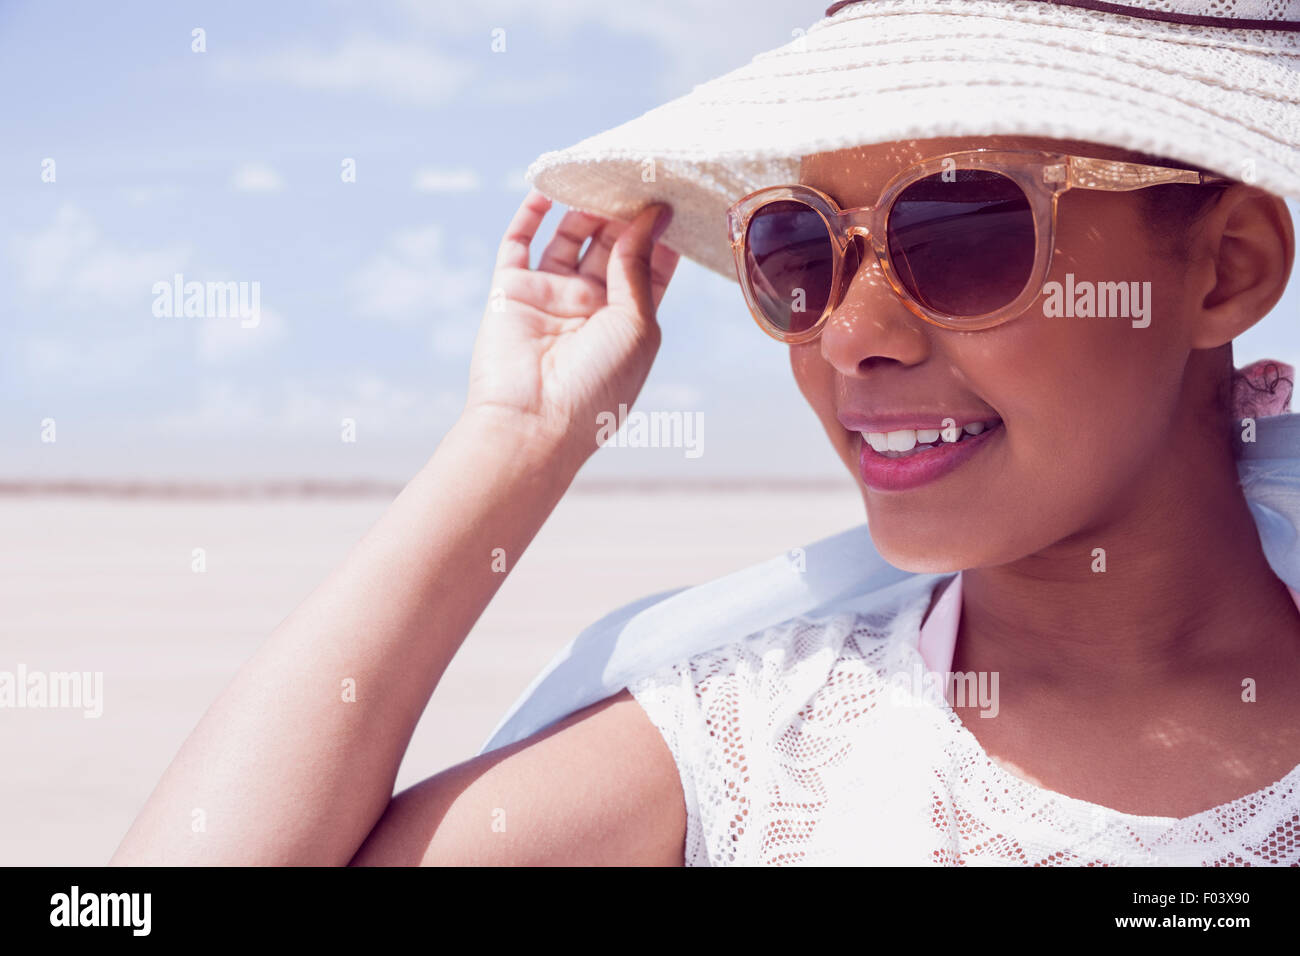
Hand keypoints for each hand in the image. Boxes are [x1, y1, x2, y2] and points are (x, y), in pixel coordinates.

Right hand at [463, 189, 679, 463]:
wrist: (533, 424)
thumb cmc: (597, 387)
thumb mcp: (636, 325)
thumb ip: (638, 266)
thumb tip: (652, 216)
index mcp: (629, 321)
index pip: (649, 265)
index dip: (659, 232)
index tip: (671, 192)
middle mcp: (591, 307)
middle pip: (610, 245)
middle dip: (623, 211)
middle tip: (636, 171)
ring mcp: (550, 297)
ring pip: (568, 238)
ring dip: (583, 207)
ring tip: (599, 172)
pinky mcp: (511, 292)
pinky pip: (519, 244)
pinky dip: (531, 214)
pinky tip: (549, 187)